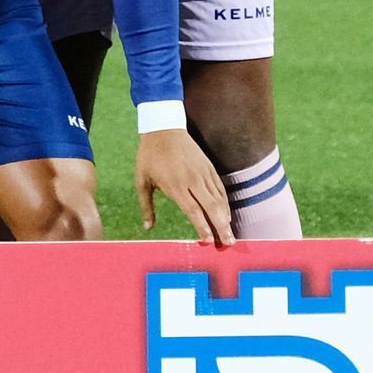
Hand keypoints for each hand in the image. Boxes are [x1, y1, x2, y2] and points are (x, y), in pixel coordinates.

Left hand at [135, 127, 234, 247]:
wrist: (163, 129)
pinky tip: (227, 215)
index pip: (192, 210)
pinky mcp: (209, 167)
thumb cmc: (149, 156)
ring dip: (226, 218)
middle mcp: (192, 180)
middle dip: (221, 227)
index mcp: (175, 185)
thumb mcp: (141, 180)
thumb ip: (146, 206)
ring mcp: (203, 173)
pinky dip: (225, 203)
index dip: (202, 226)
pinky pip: (220, 188)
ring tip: (230, 234)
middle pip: (211, 207)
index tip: (207, 241)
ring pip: (219, 199)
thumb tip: (147, 227)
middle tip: (228, 243)